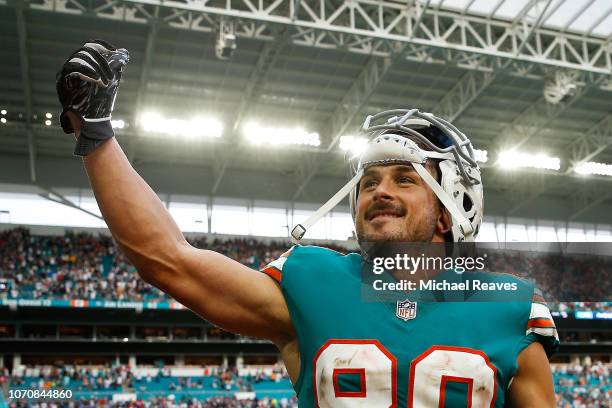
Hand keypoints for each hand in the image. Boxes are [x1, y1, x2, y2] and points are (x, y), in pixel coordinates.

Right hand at [56, 39, 128, 155]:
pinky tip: (97, 80)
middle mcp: (73, 67)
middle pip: (84, 51)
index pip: (89, 47)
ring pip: (78, 58)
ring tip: (105, 81)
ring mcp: (66, 73)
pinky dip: (86, 72)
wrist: (92, 120)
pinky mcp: (62, 81)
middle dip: (100, 60)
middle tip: (110, 74)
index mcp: (84, 65)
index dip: (101, 45)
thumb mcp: (111, 82)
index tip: (113, 50)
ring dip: (95, 67)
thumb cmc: (101, 102)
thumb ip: (116, 67)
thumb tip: (124, 53)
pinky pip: (72, 68)